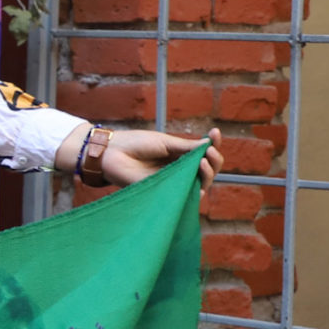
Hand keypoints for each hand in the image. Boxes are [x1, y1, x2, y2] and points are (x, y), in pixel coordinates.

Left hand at [93, 125, 224, 188]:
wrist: (112, 153)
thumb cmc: (135, 144)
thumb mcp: (165, 142)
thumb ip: (186, 147)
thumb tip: (209, 144)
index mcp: (179, 156)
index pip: (204, 154)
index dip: (214, 145)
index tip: (216, 132)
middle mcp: (179, 171)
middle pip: (207, 172)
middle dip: (215, 162)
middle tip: (209, 153)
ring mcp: (172, 183)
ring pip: (200, 185)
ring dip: (208, 174)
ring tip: (203, 163)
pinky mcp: (163, 194)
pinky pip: (184, 197)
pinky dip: (195, 191)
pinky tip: (198, 183)